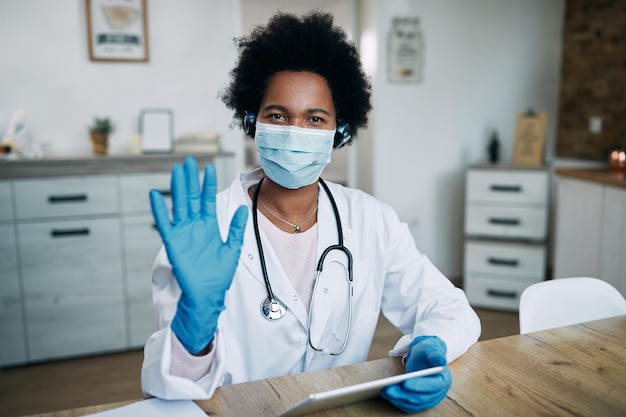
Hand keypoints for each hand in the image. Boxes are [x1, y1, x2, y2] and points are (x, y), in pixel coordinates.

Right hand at [150, 156, 247, 353]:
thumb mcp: (232, 248)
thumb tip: (242, 209)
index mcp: (209, 225)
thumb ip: (236, 228)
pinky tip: (154, 195)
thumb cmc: (219, 273)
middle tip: (188, 160)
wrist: (207, 293)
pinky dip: (159, 209)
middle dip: (190, 179)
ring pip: (179, 205)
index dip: (208, 184)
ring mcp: (183, 232)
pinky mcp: (173, 242)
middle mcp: (195, 225)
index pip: (208, 199)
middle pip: (192, 197)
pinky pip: (165, 223)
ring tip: (176, 170)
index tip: (208, 167)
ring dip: (178, 188)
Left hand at [381, 336, 451, 413]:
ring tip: (386, 392)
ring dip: (399, 399)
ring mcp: (429, 399)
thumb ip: (435, 354)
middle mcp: (438, 393)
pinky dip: (399, 402)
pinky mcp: (420, 402)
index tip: (405, 383)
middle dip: (404, 394)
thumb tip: (441, 360)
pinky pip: (409, 406)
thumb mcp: (432, 348)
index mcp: (443, 380)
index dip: (419, 386)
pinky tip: (388, 395)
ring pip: (414, 404)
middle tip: (389, 389)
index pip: (433, 386)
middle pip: (421, 398)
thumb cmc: (428, 352)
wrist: (425, 357)